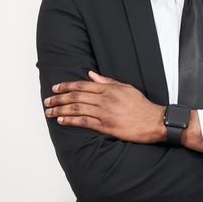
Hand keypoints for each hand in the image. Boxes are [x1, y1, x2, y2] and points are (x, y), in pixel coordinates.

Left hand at [43, 71, 166, 143]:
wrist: (155, 121)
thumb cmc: (141, 105)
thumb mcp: (125, 88)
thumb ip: (107, 81)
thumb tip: (91, 74)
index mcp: (109, 88)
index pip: (82, 85)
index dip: (66, 86)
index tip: (55, 88)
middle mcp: (105, 99)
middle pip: (76, 96)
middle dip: (58, 98)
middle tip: (47, 101)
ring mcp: (105, 113)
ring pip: (77, 109)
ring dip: (61, 110)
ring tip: (49, 112)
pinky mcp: (107, 126)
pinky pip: (84, 122)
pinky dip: (71, 120)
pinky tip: (62, 120)